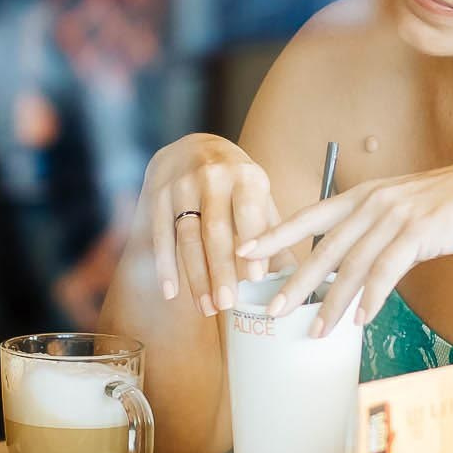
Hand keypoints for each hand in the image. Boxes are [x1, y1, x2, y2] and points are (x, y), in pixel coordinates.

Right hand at [138, 134, 285, 318]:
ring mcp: (182, 184)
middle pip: (215, 229)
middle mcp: (213, 176)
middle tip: (226, 304)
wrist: (191, 146)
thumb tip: (294, 277)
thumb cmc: (234, 182)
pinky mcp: (157, 193)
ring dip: (195, 275)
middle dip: (220, 269)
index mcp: (246, 176)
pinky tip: (171, 292)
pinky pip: (160, 235)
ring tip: (206, 307)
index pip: (248, 212)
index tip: (256, 278)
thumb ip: (272, 234)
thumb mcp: (258, 196)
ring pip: (187, 235)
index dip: (251, 244)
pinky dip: (164, 266)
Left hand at [238, 161, 452, 335]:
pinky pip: (387, 270)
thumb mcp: (401, 208)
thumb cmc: (447, 206)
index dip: (274, 234)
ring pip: (353, 266)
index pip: (309, 217)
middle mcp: (373, 203)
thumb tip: (345, 257)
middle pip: (324, 249)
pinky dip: (371, 297)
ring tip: (314, 330)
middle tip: (271, 310)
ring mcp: (395, 216)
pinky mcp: (419, 232)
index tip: (243, 252)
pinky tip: (360, 319)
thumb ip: (371, 226)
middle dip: (296, 283)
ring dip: (332, 303)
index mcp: (364, 195)